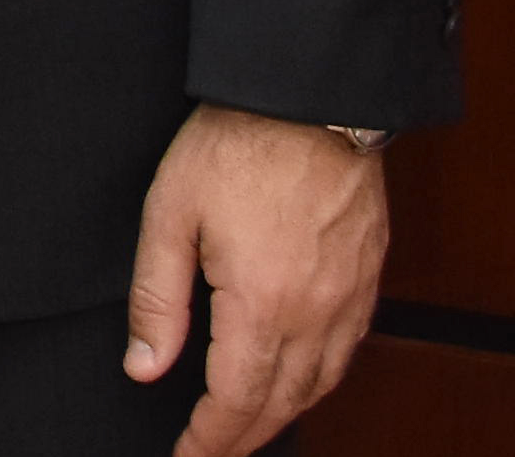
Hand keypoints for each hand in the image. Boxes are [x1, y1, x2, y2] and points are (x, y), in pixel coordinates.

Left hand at [123, 103, 386, 451]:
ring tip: (248, 423)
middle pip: (282, 404)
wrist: (309, 93)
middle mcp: (316, 312)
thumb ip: (156, 300)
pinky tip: (300, 373)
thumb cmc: (237, 143)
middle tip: (211, 450)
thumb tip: (145, 368)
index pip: (236, 403)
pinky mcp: (370, 274)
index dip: (209, 441)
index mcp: (262, 303)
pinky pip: (349, 349)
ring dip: (284, 412)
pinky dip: (321, 377)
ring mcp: (351, 296)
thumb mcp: (170, 214)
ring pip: (322, 383)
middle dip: (244, 437)